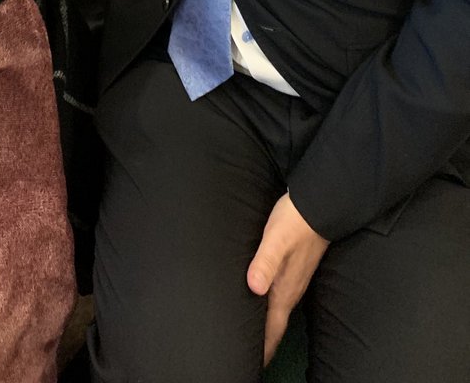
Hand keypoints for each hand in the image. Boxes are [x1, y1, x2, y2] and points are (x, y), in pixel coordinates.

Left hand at [247, 193, 329, 365]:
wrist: (319, 205)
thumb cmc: (295, 221)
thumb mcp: (275, 239)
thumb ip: (264, 262)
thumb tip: (254, 287)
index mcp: (285, 288)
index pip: (273, 328)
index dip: (264, 348)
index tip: (254, 364)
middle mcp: (292, 289)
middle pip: (276, 325)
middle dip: (265, 343)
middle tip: (249, 355)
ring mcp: (296, 280)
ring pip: (279, 311)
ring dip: (269, 326)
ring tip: (257, 337)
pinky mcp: (296, 268)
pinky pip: (282, 297)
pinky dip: (273, 308)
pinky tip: (265, 302)